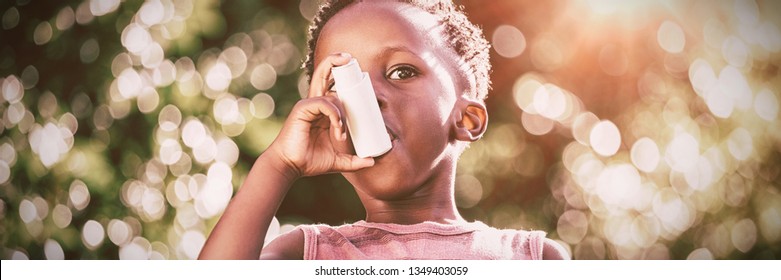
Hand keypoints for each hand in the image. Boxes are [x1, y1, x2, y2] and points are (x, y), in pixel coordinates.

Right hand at [265, 53, 373, 177]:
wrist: (291, 166)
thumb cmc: (310, 160)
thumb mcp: (338, 161)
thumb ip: (354, 160)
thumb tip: (372, 162)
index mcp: (323, 111)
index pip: (334, 88)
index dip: (344, 79)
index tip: (359, 76)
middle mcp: (315, 103)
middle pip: (324, 75)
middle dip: (335, 62)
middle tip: (349, 59)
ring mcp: (308, 105)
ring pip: (328, 91)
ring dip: (342, 112)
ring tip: (341, 133)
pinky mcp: (302, 109)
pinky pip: (323, 103)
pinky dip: (334, 114)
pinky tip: (337, 128)